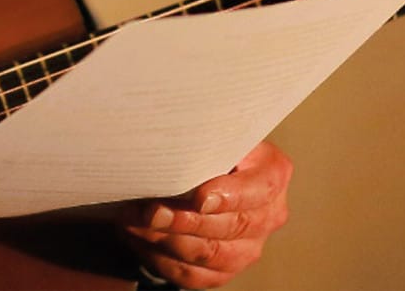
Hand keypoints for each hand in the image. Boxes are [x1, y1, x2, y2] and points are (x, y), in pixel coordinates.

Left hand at [110, 141, 291, 288]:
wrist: (202, 168)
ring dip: (167, 240)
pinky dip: (162, 258)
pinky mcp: (224, 270)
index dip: (229, 195)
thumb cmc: (205, 142)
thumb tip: (171, 137)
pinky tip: (137, 237)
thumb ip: (203, 135)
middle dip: (185, 220)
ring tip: (133, 221)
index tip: (198, 197)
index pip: (259, 189)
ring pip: (211, 254)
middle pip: (231, 226)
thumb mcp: (211, 129)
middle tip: (149, 210)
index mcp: (272, 173)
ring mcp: (249, 247)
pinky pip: (194, 275)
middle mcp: (268, 214)